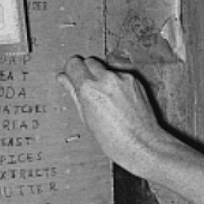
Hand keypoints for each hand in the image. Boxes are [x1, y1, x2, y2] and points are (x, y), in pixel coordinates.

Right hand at [59, 55, 167, 180]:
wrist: (141, 143)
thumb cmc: (113, 138)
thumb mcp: (85, 117)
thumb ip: (73, 92)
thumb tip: (63, 78)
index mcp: (88, 89)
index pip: (73, 63)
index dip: (71, 71)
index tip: (71, 77)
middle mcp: (105, 79)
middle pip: (88, 61)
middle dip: (85, 71)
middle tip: (87, 88)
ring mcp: (122, 77)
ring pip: (104, 67)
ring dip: (101, 76)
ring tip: (105, 97)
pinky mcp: (134, 79)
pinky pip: (119, 74)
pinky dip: (116, 82)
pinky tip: (118, 100)